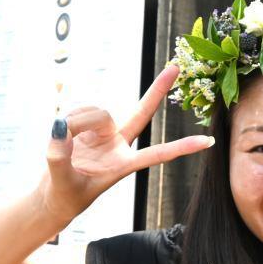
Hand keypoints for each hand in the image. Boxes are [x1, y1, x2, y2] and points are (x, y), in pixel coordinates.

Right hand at [40, 65, 213, 222]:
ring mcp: (105, 133)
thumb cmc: (66, 196)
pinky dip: (69, 118)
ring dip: (78, 121)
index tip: (208, 141)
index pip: (158, 154)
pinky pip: (80, 111)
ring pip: (98, 113)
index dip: (182, 147)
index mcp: (124, 165)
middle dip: (158, 90)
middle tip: (175, 67)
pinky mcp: (88, 126)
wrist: (54, 195)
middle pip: (141, 113)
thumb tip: (60, 127)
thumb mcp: (63, 182)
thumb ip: (59, 156)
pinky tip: (60, 131)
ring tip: (63, 141)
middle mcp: (119, 145)